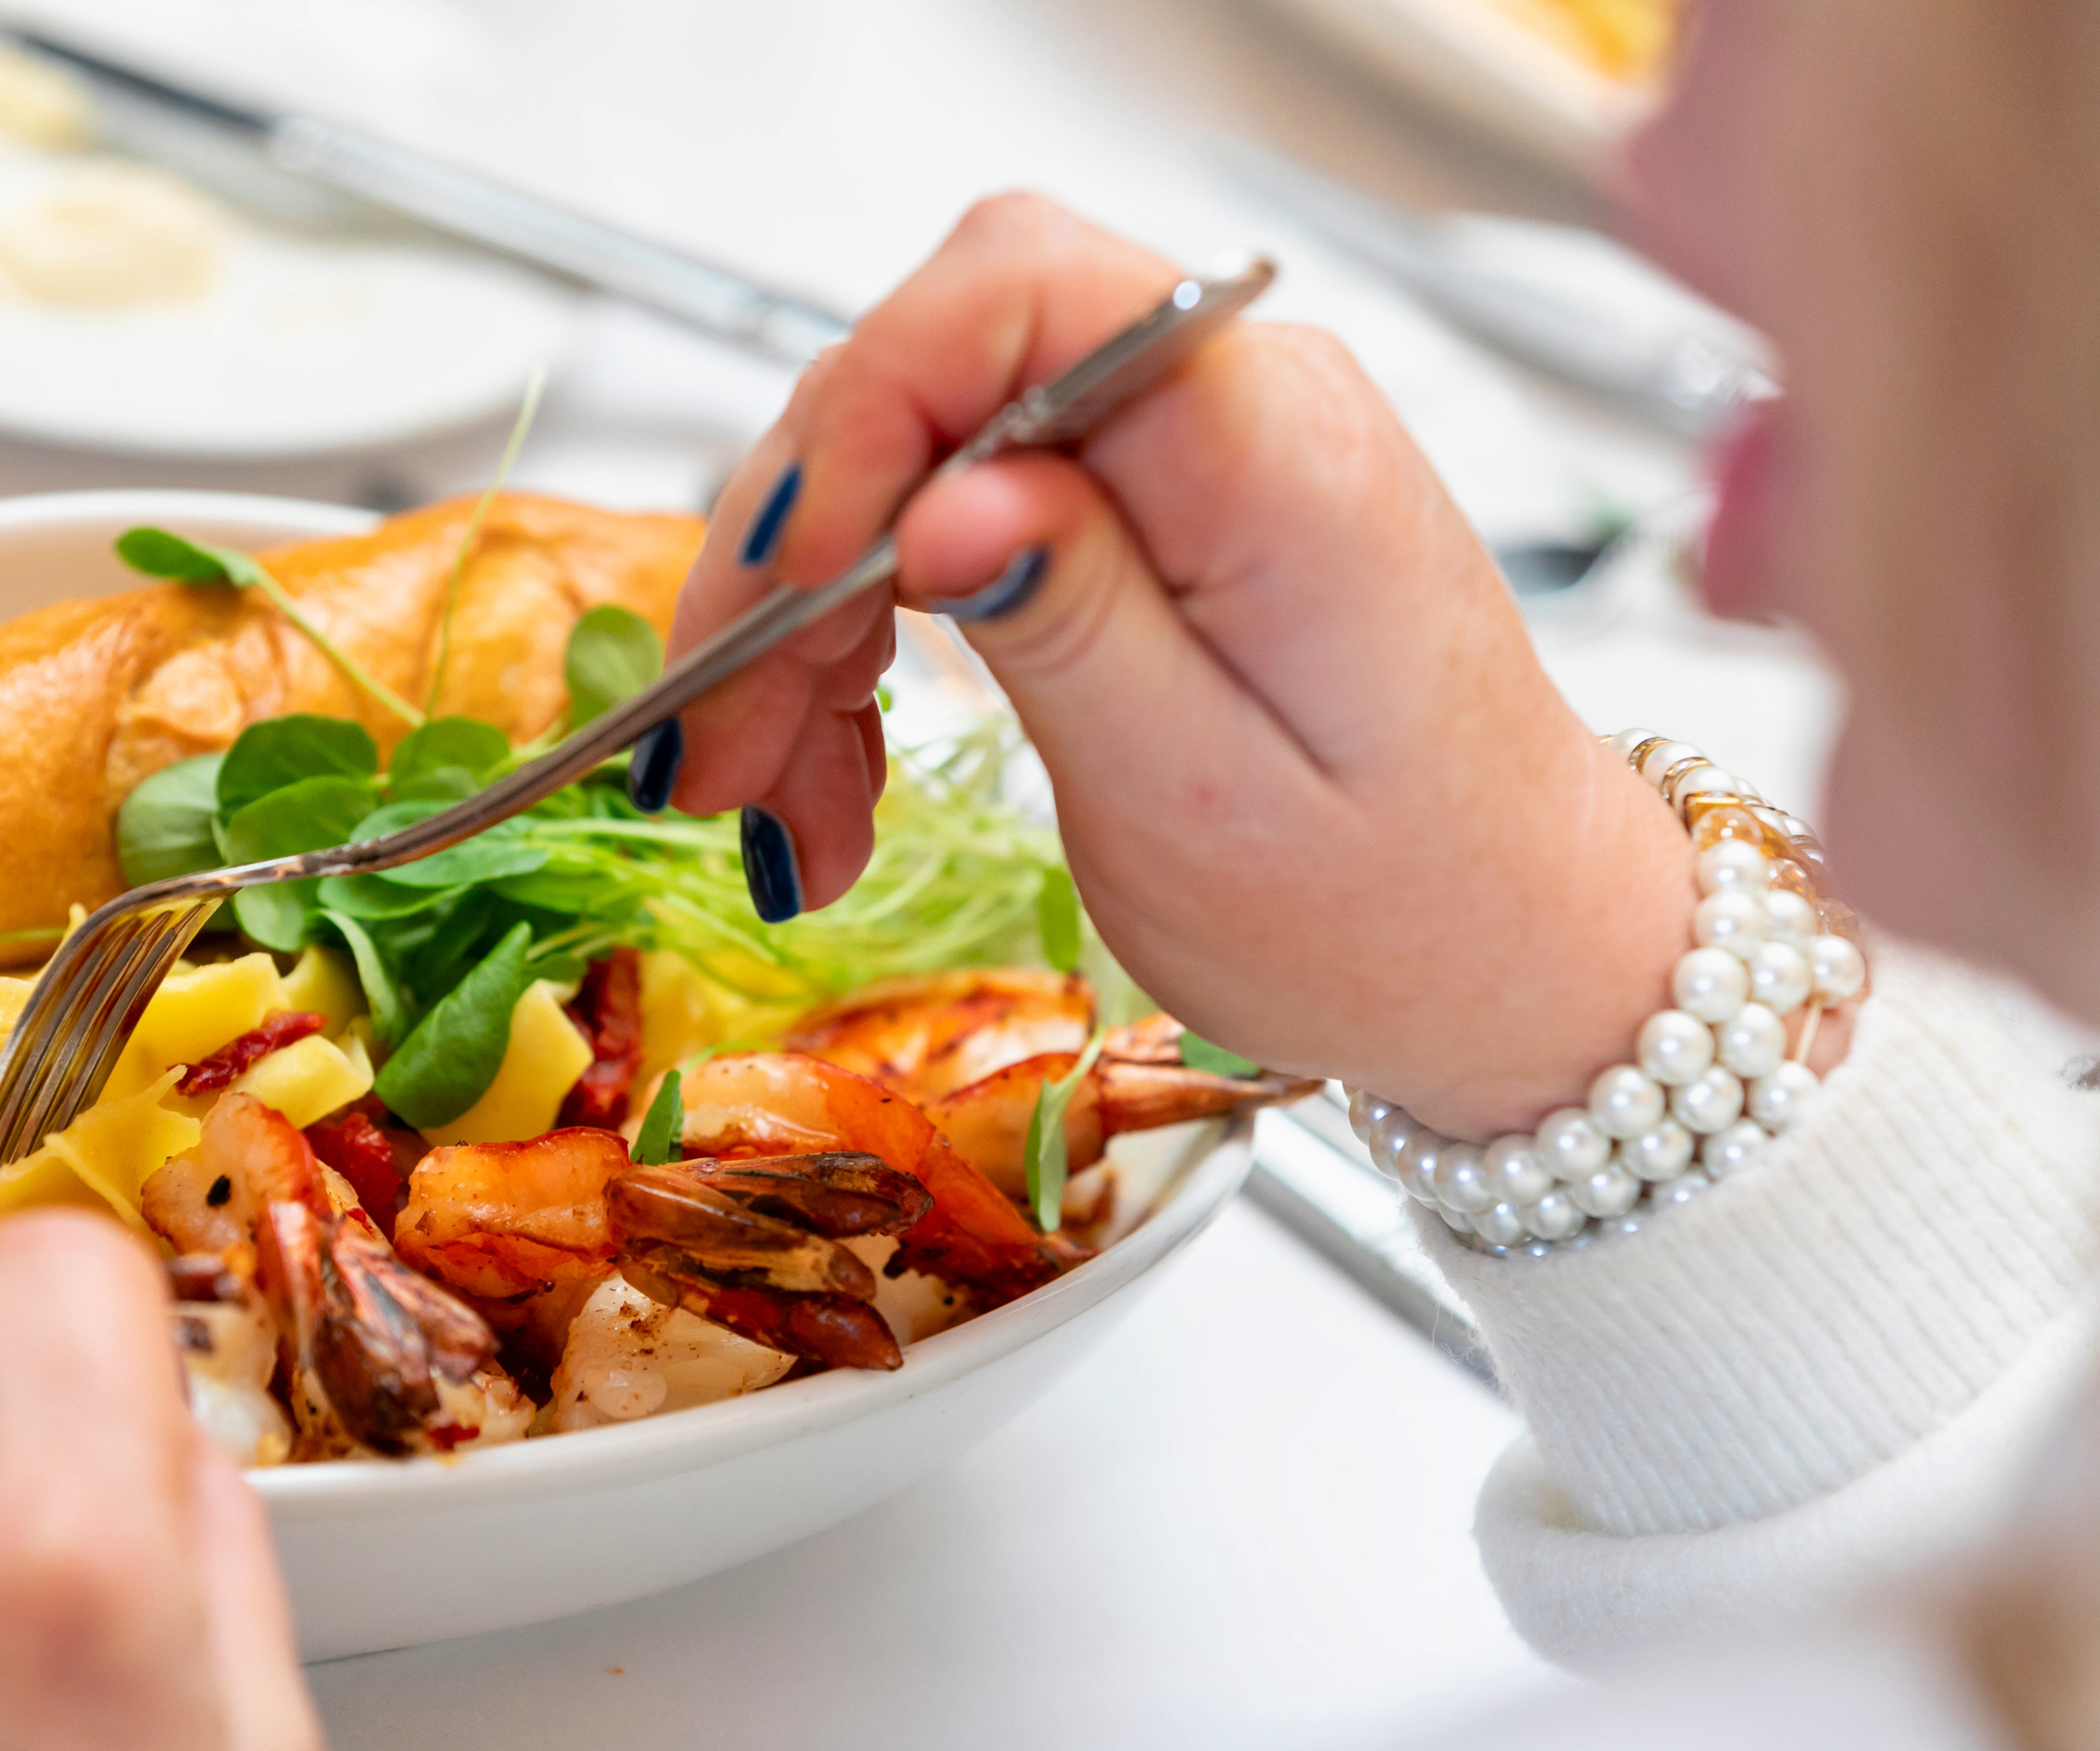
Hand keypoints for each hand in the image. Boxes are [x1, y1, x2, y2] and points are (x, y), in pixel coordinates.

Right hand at [665, 194, 1694, 1137]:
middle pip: (923, 379)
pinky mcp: (1143, 515)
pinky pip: (944, 526)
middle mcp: (1226, 409)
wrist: (1523, 958)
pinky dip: (858, 646)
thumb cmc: (1406, 910)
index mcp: (1268, 450)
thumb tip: (940, 502)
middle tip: (726, 754)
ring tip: (783, 808)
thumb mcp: (1209, 804)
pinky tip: (834, 768)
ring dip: (801, 630)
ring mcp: (1179, 455)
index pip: (1012, 294)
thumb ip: (1074, 628)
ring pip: (903, 462)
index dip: (859, 416)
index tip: (787, 593)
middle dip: (787, 561)